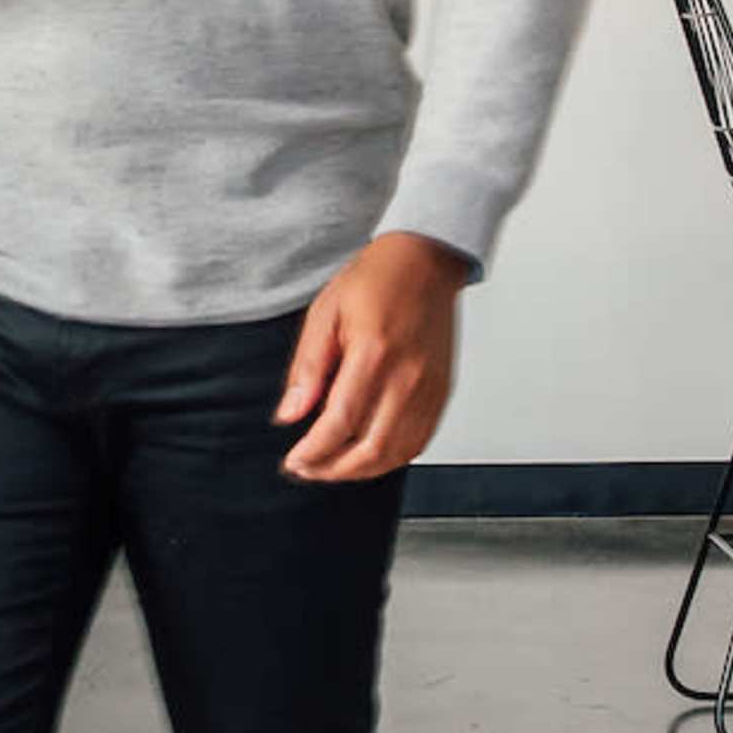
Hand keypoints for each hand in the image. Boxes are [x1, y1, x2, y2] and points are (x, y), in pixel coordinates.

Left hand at [276, 231, 469, 485]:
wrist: (425, 261)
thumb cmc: (377, 279)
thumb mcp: (325, 314)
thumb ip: (308, 368)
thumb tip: (290, 414)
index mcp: (374, 353)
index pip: (340, 422)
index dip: (313, 452)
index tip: (293, 461)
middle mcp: (408, 376)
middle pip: (371, 449)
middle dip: (333, 470)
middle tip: (307, 468)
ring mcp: (430, 388)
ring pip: (397, 454)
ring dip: (361, 471)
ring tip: (332, 467)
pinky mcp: (442, 392)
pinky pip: (419, 442)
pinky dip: (391, 459)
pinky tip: (367, 456)